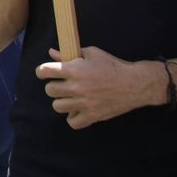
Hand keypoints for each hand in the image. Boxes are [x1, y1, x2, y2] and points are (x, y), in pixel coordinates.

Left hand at [35, 47, 162, 128]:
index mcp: (74, 70)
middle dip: (53, 87)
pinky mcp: (93, 116)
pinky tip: (78, 111)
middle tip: (62, 86)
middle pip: (49, 91)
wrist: (135, 84)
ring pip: (58, 106)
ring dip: (62, 102)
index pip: (45, 71)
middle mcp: (76, 87)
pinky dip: (73, 118)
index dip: (42, 71)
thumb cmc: (113, 66)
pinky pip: (73, 122)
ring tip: (70, 98)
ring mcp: (84, 103)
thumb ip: (69, 54)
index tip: (45, 73)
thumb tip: (52, 53)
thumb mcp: (92, 54)